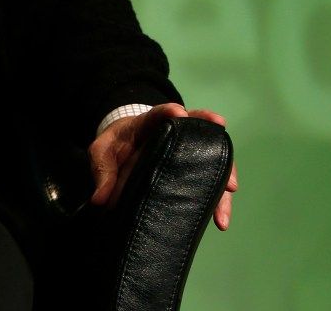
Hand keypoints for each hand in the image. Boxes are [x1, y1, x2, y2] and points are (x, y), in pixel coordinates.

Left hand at [88, 103, 237, 229]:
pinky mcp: (192, 173)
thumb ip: (101, 171)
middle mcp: (176, 135)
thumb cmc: (116, 146)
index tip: (180, 112)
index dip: (169, 111)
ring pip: (211, 158)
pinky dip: (217, 200)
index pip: (159, 113)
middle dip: (211, 136)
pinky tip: (220, 220)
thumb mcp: (102, 153)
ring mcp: (188, 154)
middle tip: (219, 137)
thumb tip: (100, 200)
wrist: (126, 150)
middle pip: (198, 130)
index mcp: (149, 124)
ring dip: (223, 172)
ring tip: (230, 189)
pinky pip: (209, 183)